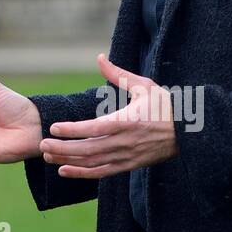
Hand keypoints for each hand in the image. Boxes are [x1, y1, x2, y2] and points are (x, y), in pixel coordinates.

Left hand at [39, 53, 178, 178]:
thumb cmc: (165, 106)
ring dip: (68, 161)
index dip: (72, 130)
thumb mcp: (143, 86)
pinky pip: (102, 173)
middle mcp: (124, 141)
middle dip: (63, 148)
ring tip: (46, 157)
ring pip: (92, 163)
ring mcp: (126, 156)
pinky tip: (65, 170)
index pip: (94, 128)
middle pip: (88, 149)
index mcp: (127, 121)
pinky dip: (82, 173)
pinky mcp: (128, 166)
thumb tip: (99, 57)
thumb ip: (117, 74)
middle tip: (42, 145)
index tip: (53, 128)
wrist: (189, 133)